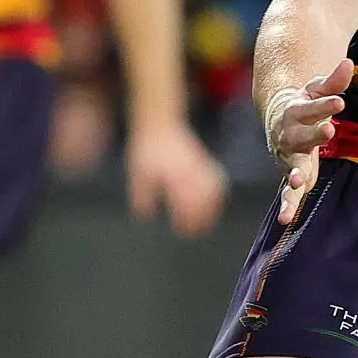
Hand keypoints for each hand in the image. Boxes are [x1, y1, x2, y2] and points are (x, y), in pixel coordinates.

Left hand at [126, 118, 226, 235]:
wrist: (161, 125)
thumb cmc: (148, 150)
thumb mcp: (138, 173)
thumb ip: (142, 194)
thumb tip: (145, 214)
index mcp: (174, 174)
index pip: (185, 201)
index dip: (184, 218)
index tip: (180, 229)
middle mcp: (191, 170)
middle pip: (203, 199)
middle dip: (200, 218)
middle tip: (194, 232)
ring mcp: (201, 165)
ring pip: (214, 191)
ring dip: (212, 209)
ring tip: (206, 222)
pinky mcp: (206, 162)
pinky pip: (218, 181)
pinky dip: (218, 196)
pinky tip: (214, 205)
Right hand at [263, 57, 353, 224]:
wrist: (279, 118)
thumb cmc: (304, 102)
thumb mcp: (317, 88)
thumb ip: (333, 81)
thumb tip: (348, 62)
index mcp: (294, 111)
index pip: (310, 106)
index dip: (324, 104)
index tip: (340, 102)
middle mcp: (288, 134)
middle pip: (299, 135)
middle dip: (312, 134)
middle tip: (328, 130)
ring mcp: (288, 156)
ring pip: (290, 164)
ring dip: (293, 172)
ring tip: (297, 180)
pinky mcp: (291, 174)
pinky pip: (287, 192)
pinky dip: (287, 205)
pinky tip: (285, 220)